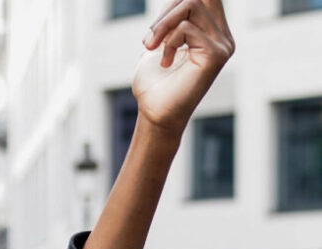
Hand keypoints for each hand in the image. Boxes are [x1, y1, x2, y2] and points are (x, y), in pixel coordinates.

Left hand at [134, 0, 234, 134]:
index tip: (156, 28)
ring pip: (192, 5)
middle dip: (166, 12)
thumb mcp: (159, 42)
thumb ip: (169, 20)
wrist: (155, 113)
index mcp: (213, 32)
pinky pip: (186, 28)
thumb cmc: (154, 83)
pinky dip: (168, 42)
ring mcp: (223, 45)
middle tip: (149, 39)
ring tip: (151, 46)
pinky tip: (165, 62)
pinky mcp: (217, 54)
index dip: (176, 2)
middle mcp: (223, 36)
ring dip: (162, 25)